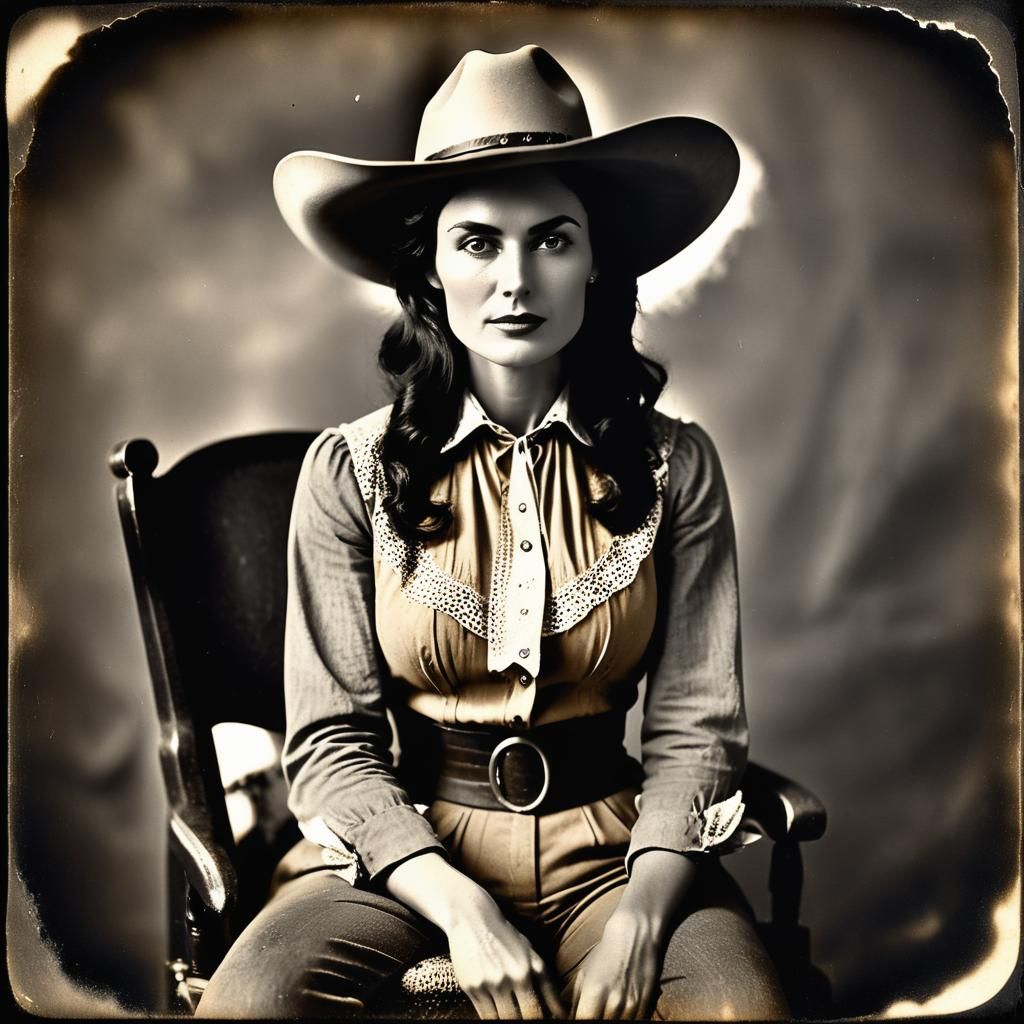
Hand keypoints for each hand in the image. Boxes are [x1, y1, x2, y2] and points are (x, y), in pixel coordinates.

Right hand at [446, 887, 563, 1019]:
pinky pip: (485, 1015)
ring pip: (501, 1020)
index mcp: (527, 969)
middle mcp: (508, 977)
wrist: (473, 918)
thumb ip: (545, 981)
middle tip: (526, 1017)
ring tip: (513, 1015)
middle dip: (524, 1021)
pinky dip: (492, 1018)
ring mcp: (488, 983)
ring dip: (508, 1020)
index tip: (544, 1021)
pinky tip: (498, 1013)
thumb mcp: (530, 952)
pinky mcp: (471, 986)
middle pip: (519, 1019)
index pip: (536, 1012)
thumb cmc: (506, 935)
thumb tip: (560, 1012)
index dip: (541, 1021)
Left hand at [569, 907, 661, 1019]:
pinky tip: (622, 1010)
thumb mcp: (584, 973)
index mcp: (594, 992)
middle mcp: (613, 1001)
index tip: (582, 1015)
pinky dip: (627, 1019)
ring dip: (612, 1019)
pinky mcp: (648, 1005)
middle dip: (597, 1018)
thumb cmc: (606, 953)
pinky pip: (636, 1022)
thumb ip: (574, 1000)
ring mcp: (632, 1005)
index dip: (581, 1019)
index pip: (584, 1021)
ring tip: (609, 1009)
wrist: (636, 935)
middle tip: (595, 1010)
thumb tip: (568, 1017)